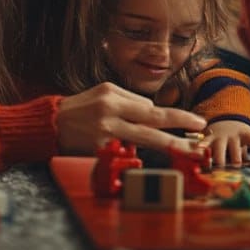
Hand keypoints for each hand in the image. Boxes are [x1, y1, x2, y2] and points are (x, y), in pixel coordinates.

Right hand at [56, 82, 206, 155]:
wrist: (48, 125)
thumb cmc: (80, 108)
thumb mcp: (102, 93)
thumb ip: (129, 101)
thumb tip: (154, 111)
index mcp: (112, 96)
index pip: (151, 107)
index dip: (176, 116)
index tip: (196, 121)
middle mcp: (110, 112)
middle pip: (153, 120)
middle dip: (181, 125)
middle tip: (202, 130)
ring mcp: (104, 133)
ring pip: (144, 139)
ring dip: (169, 145)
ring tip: (189, 151)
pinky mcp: (98, 150)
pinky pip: (125, 152)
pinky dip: (135, 153)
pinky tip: (138, 155)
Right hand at [203, 120, 249, 167]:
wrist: (224, 122)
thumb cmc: (243, 135)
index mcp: (246, 134)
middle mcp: (232, 136)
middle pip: (234, 149)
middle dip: (235, 158)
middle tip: (237, 167)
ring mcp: (219, 138)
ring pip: (219, 150)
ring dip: (219, 159)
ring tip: (219, 167)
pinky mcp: (207, 141)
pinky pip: (203, 145)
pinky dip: (200, 150)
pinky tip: (197, 153)